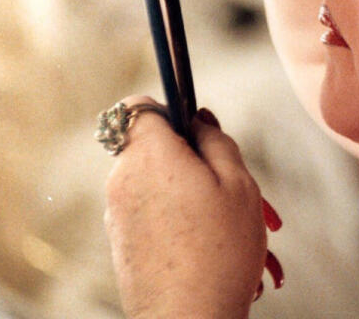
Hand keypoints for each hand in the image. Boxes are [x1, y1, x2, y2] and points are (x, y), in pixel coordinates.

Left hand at [104, 99, 278, 318]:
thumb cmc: (219, 252)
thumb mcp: (238, 183)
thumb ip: (216, 140)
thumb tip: (198, 121)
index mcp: (148, 155)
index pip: (138, 106)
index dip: (169, 108)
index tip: (196, 128)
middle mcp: (123, 181)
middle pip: (157, 150)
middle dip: (197, 162)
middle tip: (236, 188)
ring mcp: (118, 215)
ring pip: (162, 187)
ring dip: (198, 198)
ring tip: (240, 230)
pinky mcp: (122, 245)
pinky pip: (156, 217)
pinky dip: (184, 224)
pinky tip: (220, 250)